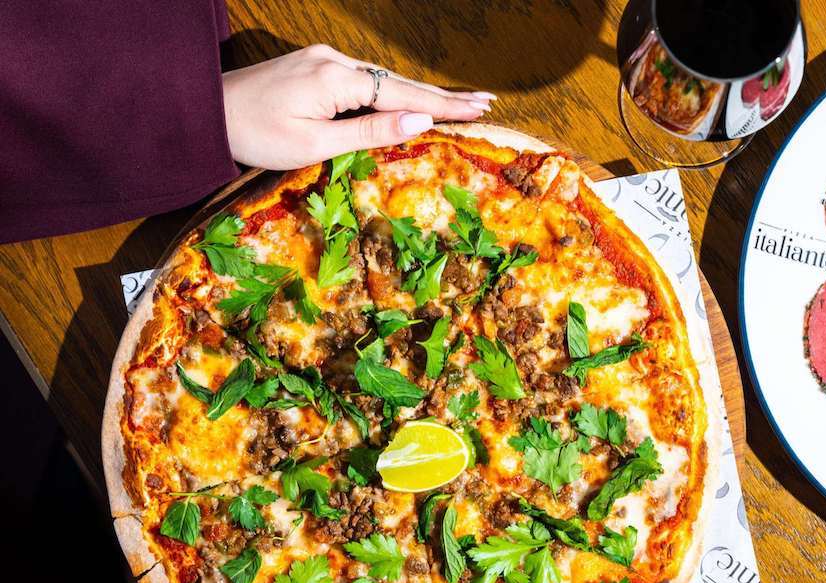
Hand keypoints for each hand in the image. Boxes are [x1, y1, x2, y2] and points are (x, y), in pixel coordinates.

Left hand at [222, 44, 493, 168]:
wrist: (206, 111)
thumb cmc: (256, 135)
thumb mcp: (315, 143)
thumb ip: (369, 132)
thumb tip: (418, 121)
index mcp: (337, 79)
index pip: (404, 94)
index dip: (445, 104)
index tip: (481, 107)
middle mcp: (335, 61)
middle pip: (399, 82)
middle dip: (442, 95)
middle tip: (484, 101)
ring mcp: (324, 60)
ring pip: (382, 81)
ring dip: (418, 94)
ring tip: (456, 104)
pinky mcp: (314, 67)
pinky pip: (363, 81)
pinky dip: (391, 93)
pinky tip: (407, 101)